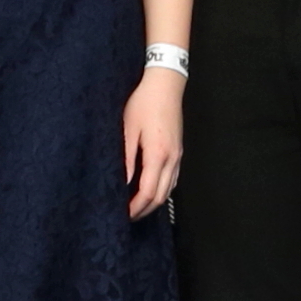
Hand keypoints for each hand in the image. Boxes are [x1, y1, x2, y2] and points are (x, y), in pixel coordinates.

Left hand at [121, 67, 184, 219]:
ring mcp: (178, 156)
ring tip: (136, 208)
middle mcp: (172, 158)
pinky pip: (173, 180)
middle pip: (160, 196)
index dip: (135, 207)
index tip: (122, 214)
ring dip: (153, 203)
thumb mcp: (128, 129)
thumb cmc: (144, 102)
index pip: (147, 191)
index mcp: (158, 154)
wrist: (165, 84)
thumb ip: (127, 159)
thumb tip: (123, 183)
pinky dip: (161, 191)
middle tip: (127, 217)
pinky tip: (150, 192)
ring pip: (168, 190)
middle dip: (143, 210)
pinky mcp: (179, 151)